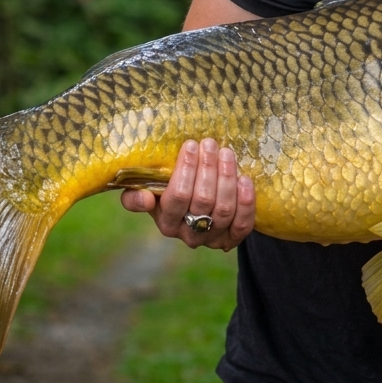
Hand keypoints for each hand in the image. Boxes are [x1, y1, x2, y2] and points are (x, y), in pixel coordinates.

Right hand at [120, 138, 255, 249]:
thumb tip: (143, 198)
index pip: (177, 197)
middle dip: (208, 168)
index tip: (191, 145)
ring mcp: (212, 239)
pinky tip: (244, 179)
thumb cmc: (169, 193)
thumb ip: (135, 195)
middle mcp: (189, 235)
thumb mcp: (149, 192)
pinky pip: (242, 224)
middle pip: (203, 201)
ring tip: (226, 153)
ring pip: (224, 210)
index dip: (185, 170)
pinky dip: (245, 202)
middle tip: (210, 144)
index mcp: (166, 222)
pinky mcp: (233, 238)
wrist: (197, 209)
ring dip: (227, 178)